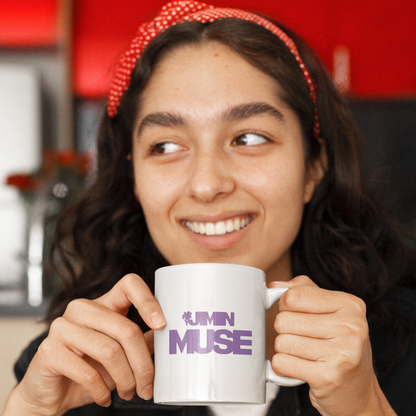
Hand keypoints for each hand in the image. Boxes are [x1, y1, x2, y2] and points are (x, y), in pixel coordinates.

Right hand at [3, 273, 164, 415]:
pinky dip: (102, 390)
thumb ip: (142, 340)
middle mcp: (82, 308)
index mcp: (102, 304)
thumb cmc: (87, 368)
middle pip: (126, 328)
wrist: (47, 393)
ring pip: (110, 350)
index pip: (129, 284)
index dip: (148, 301)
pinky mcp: (49, 350)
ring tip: (129, 393)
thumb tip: (170, 336)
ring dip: (125, 379)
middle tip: (147, 386)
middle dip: (142, 364)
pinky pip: (87, 372)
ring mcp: (63, 327)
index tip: (162, 325)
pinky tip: (105, 398)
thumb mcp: (120, 352)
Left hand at [270, 276, 395, 415]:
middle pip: (284, 320)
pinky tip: (300, 368)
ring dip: (285, 351)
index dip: (286, 306)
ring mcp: (342, 353)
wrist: (359, 394)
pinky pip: (282, 363)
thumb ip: (302, 291)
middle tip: (303, 339)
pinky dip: (283, 367)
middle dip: (285, 331)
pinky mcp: (328, 378)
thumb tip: (274, 286)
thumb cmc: (338, 347)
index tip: (297, 315)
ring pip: (281, 342)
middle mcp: (350, 327)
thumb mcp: (329, 312)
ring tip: (304, 355)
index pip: (294, 295)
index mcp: (350, 305)